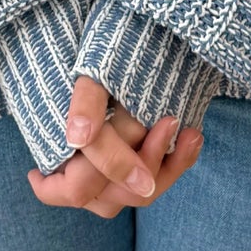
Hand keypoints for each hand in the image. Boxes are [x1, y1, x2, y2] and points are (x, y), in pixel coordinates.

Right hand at [26, 76, 203, 215]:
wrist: (121, 55)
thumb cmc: (98, 66)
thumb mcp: (90, 75)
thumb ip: (86, 103)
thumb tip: (81, 136)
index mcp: (57, 162)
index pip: (73, 186)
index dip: (98, 170)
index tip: (139, 134)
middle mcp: (83, 181)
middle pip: (111, 195)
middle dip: (143, 161)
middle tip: (169, 121)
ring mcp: (112, 183)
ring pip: (139, 195)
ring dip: (168, 166)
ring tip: (190, 133)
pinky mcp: (140, 173)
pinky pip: (161, 181)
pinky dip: (178, 162)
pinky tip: (193, 137)